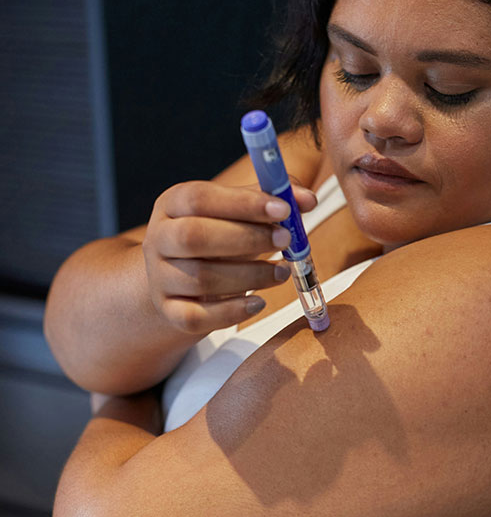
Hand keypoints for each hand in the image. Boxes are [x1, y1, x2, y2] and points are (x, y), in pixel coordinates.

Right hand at [142, 180, 316, 334]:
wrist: (181, 280)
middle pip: (193, 237)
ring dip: (250, 276)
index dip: (243, 203)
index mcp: (173, 204)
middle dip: (246, 239)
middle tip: (286, 240)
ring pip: (201, 279)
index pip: (200, 198)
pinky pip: (196, 318)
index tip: (282, 209)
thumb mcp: (238, 211)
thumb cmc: (216, 236)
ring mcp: (160, 278)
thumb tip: (306, 199)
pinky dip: (232, 312)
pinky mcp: (169, 312)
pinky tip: (258, 302)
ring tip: (281, 272)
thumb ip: (272, 200)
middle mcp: (158, 238)